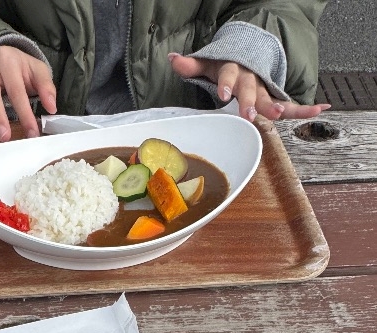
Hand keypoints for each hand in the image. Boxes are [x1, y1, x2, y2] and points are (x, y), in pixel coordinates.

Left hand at [168, 54, 330, 121]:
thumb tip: (173, 59)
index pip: (229, 76)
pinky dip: (305, 109)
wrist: (247, 56)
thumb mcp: (208, 64)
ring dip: (279, 106)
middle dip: (252, 101)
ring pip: (272, 99)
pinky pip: (291, 105)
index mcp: (234, 70)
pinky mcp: (274, 99)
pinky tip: (320, 109)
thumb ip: (192, 64)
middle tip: (250, 114)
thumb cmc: (224, 66)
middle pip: (252, 90)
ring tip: (282, 112)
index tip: (224, 94)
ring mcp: (264, 90)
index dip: (226, 84)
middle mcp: (251, 80)